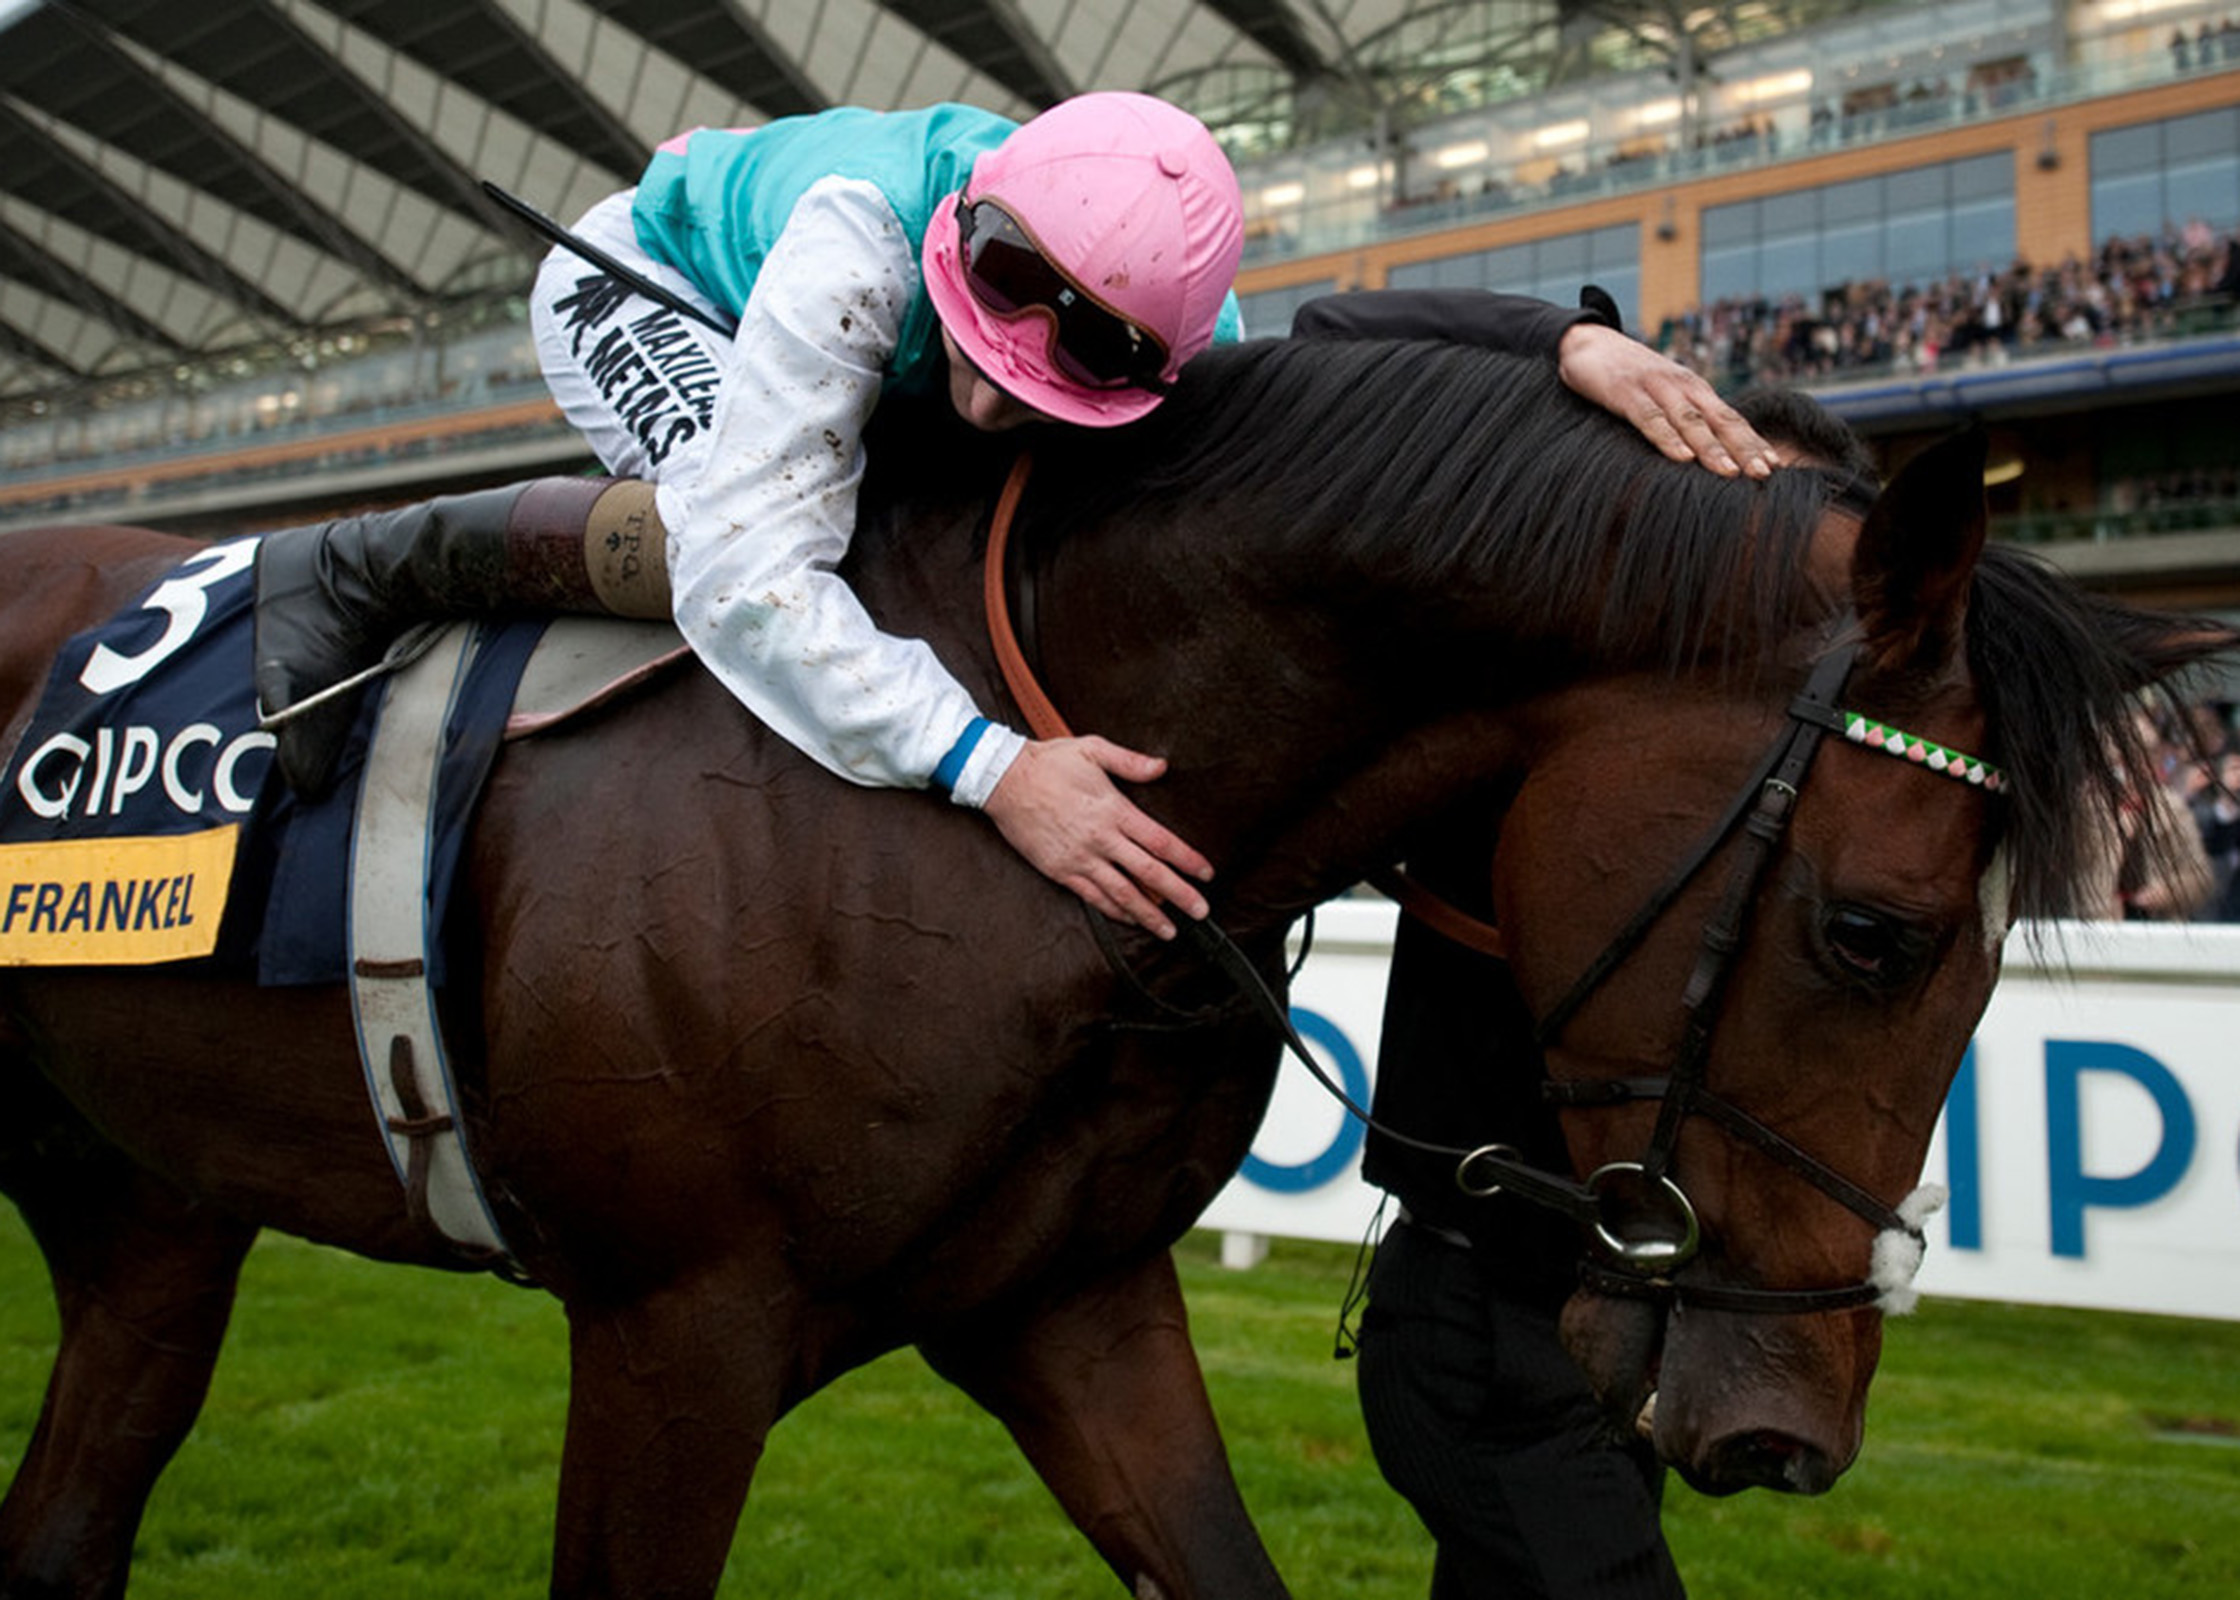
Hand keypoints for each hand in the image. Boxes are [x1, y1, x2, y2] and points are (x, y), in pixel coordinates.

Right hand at [981, 736, 1212, 938]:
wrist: (1002, 779)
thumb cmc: (1049, 762)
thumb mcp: (1093, 749)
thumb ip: (1130, 761)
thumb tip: (1161, 766)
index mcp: (1114, 810)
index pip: (1160, 841)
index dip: (1187, 859)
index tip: (1206, 873)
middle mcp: (1100, 838)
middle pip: (1149, 873)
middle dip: (1179, 895)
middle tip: (1201, 912)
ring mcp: (1080, 858)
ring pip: (1122, 893)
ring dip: (1149, 914)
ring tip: (1170, 930)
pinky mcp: (1060, 870)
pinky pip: (1092, 896)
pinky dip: (1114, 910)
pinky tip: (1130, 918)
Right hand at [1557, 322, 1779, 478]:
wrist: (1587, 342)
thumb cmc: (1627, 376)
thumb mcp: (1662, 394)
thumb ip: (1684, 418)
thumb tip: (1708, 454)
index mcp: (1694, 390)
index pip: (1731, 419)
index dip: (1753, 441)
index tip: (1775, 465)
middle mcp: (1682, 386)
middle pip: (1720, 420)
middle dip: (1743, 448)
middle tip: (1764, 473)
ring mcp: (1655, 388)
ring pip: (1690, 421)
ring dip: (1711, 448)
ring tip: (1729, 473)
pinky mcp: (1626, 393)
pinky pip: (1650, 419)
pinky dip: (1667, 439)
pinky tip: (1681, 458)